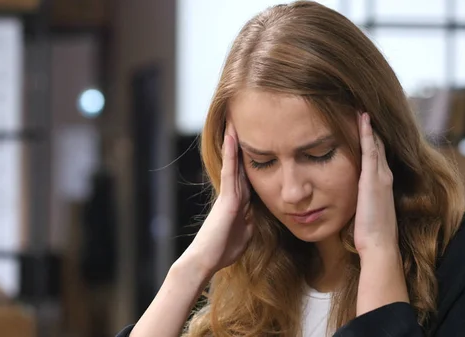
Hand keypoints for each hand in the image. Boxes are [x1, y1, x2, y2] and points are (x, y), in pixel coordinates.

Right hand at [181, 122, 252, 276]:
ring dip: (233, 141)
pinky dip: (232, 154)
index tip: (257, 140)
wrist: (206, 260)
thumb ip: (251, 219)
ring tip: (234, 120)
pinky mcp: (227, 198)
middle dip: (241, 144)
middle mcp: (233, 193)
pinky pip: (231, 171)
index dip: (252, 157)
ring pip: (234, 162)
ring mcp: (228, 194)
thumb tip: (257, 213)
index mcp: (239, 201)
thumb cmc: (223, 250)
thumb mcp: (246, 233)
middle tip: (241, 120)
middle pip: (240, 163)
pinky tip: (232, 138)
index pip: (248, 174)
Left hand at [354, 112, 408, 315]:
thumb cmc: (370, 233)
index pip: (377, 155)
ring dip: (368, 125)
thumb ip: (361, 200)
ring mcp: (380, 176)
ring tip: (361, 107)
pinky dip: (367, 133)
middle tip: (362, 108)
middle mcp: (384, 176)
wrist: (379, 245)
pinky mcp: (373, 179)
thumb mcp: (365, 212)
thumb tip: (352, 198)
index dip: (371, 139)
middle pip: (378, 145)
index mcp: (381, 184)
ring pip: (375, 143)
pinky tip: (362, 119)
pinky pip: (370, 150)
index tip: (362, 124)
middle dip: (371, 128)